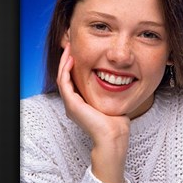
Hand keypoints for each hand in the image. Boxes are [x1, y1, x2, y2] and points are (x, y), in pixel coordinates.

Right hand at [57, 43, 130, 182]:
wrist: (114, 137)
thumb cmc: (116, 122)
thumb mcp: (112, 101)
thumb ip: (112, 91)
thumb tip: (121, 80)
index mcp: (80, 103)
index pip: (73, 79)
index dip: (74, 64)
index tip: (80, 51)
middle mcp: (73, 104)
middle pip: (65, 76)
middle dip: (67, 59)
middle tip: (71, 45)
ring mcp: (70, 104)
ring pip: (62, 77)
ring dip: (64, 61)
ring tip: (70, 48)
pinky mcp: (71, 104)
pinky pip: (64, 82)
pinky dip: (66, 69)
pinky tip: (71, 58)